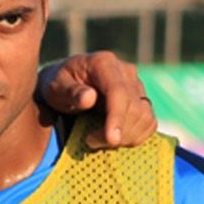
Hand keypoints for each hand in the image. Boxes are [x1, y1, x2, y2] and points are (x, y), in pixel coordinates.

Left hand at [37, 51, 155, 148]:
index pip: (118, 91)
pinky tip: (114, 138)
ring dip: (125, 137)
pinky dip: (136, 136)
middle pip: (133, 108)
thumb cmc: (58, 86)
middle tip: (89, 141)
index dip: (117, 116)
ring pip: (144, 117)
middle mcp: (125, 71)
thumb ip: (69, 92)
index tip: (112, 139)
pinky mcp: (142, 100)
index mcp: (103, 63)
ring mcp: (137, 85)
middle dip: (115, 132)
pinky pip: (149, 123)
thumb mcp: (54, 88)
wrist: (66, 85)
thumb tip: (89, 98)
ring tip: (98, 140)